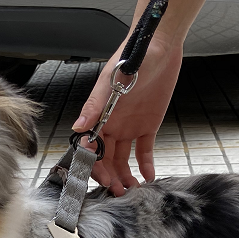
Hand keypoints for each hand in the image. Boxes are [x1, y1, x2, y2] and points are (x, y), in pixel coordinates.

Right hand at [73, 34, 182, 195]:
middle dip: (109, 176)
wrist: (160, 46)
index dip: (93, 164)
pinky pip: (144, 151)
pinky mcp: (148, 126)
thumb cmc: (133, 56)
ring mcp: (129, 127)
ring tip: (132, 190)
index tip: (101, 178)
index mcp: (99, 114)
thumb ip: (96, 104)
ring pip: (123, 158)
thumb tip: (78, 127)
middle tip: (117, 191)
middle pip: (105, 157)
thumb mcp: (113, 79)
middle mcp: (111, 124)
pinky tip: (148, 176)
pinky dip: (146, 165)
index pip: (90, 146)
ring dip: (125, 175)